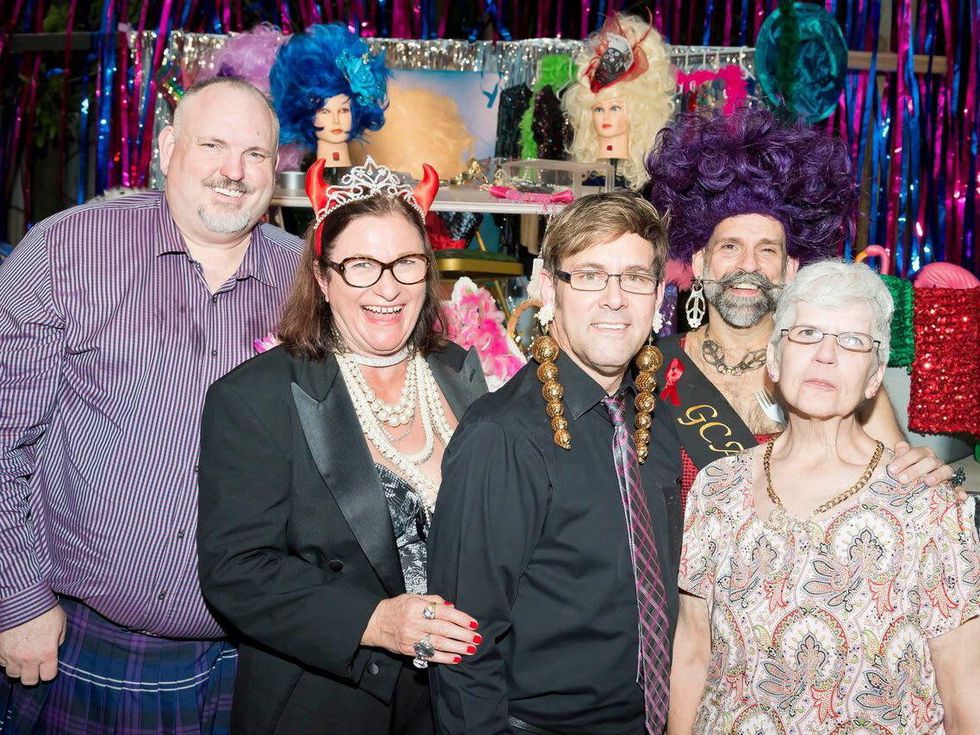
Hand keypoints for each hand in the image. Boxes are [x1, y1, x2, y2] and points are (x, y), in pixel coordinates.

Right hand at [0, 605, 66, 684]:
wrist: (21, 600)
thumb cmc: (44, 609)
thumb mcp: (61, 623)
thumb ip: (58, 640)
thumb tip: (54, 647)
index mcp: (47, 653)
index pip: (48, 676)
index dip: (49, 672)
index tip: (49, 666)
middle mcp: (29, 658)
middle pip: (29, 681)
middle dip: (33, 675)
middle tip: (35, 666)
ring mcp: (12, 656)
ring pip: (13, 674)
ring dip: (19, 668)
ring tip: (22, 658)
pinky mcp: (0, 651)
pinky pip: (2, 663)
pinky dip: (7, 660)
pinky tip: (13, 650)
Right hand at [361, 594, 480, 664]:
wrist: (375, 622)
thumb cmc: (396, 608)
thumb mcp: (413, 597)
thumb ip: (433, 600)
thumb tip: (452, 607)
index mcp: (416, 606)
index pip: (443, 612)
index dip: (460, 618)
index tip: (473, 623)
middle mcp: (414, 622)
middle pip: (443, 629)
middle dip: (462, 635)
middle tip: (476, 638)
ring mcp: (411, 638)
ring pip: (438, 644)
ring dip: (457, 648)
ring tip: (470, 649)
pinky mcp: (408, 650)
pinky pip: (429, 655)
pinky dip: (444, 658)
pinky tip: (456, 658)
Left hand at [889, 442, 962, 497]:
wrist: (914, 476)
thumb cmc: (906, 469)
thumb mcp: (900, 461)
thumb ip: (899, 452)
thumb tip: (901, 448)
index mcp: (922, 454)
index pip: (915, 453)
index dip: (903, 460)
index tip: (892, 469)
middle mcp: (934, 461)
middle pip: (928, 461)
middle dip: (915, 470)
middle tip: (902, 479)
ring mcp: (943, 472)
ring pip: (944, 470)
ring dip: (937, 475)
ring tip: (928, 482)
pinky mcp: (951, 484)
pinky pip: (957, 487)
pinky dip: (959, 490)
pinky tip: (960, 496)